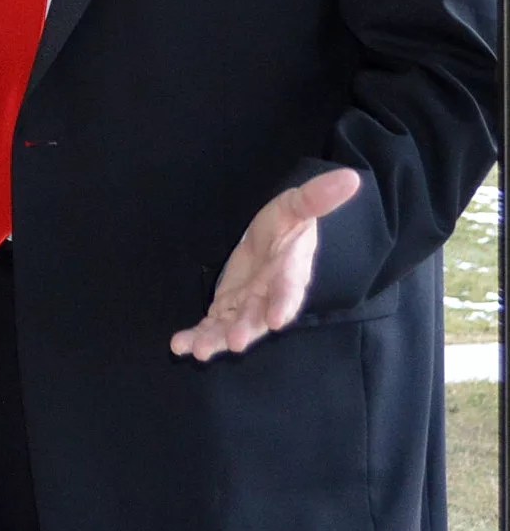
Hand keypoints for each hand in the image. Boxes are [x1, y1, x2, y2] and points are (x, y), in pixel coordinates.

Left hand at [169, 167, 362, 360]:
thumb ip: (317, 198)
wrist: (273, 238)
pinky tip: (179, 346)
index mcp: (289, 272)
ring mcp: (248, 305)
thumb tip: (350, 178)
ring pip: (232, 326)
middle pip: (259, 316)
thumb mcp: (297, 205)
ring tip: (198, 352)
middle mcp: (270, 295)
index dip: (284, 303)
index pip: (289, 289)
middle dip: (246, 330)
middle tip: (233, 343)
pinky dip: (196, 335)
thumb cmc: (287, 223)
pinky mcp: (228, 307)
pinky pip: (212, 324)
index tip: (276, 320)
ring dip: (215, 339)